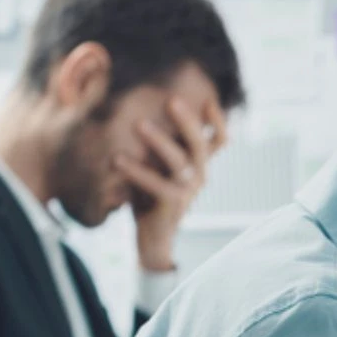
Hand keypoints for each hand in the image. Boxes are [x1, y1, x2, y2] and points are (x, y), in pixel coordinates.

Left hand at [117, 96, 228, 272]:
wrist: (153, 237)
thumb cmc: (151, 195)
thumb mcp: (157, 166)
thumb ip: (157, 145)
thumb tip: (136, 109)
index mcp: (199, 163)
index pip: (220, 140)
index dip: (218, 120)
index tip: (207, 99)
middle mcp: (199, 174)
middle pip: (201, 144)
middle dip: (187, 120)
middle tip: (171, 99)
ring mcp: (189, 190)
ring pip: (180, 161)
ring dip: (160, 141)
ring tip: (138, 124)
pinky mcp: (173, 203)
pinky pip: (157, 184)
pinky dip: (137, 171)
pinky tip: (117, 159)